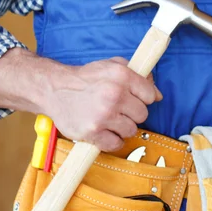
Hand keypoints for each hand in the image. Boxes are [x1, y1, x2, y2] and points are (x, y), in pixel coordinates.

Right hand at [0, 50, 160, 150]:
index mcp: (121, 76)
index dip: (143, 98)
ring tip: (108, 119)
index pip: (150, 95)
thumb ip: (137, 76)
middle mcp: (114, 95)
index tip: (132, 99)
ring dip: (122, 127)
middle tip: (117, 109)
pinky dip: (113, 141)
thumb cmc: (85, 79)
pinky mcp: (93, 132)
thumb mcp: (112, 66)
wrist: (54, 89)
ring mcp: (103, 115)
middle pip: (142, 115)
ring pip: (131, 130)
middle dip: (132, 113)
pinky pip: (116, 144)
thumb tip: (157, 95)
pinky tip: (105, 131)